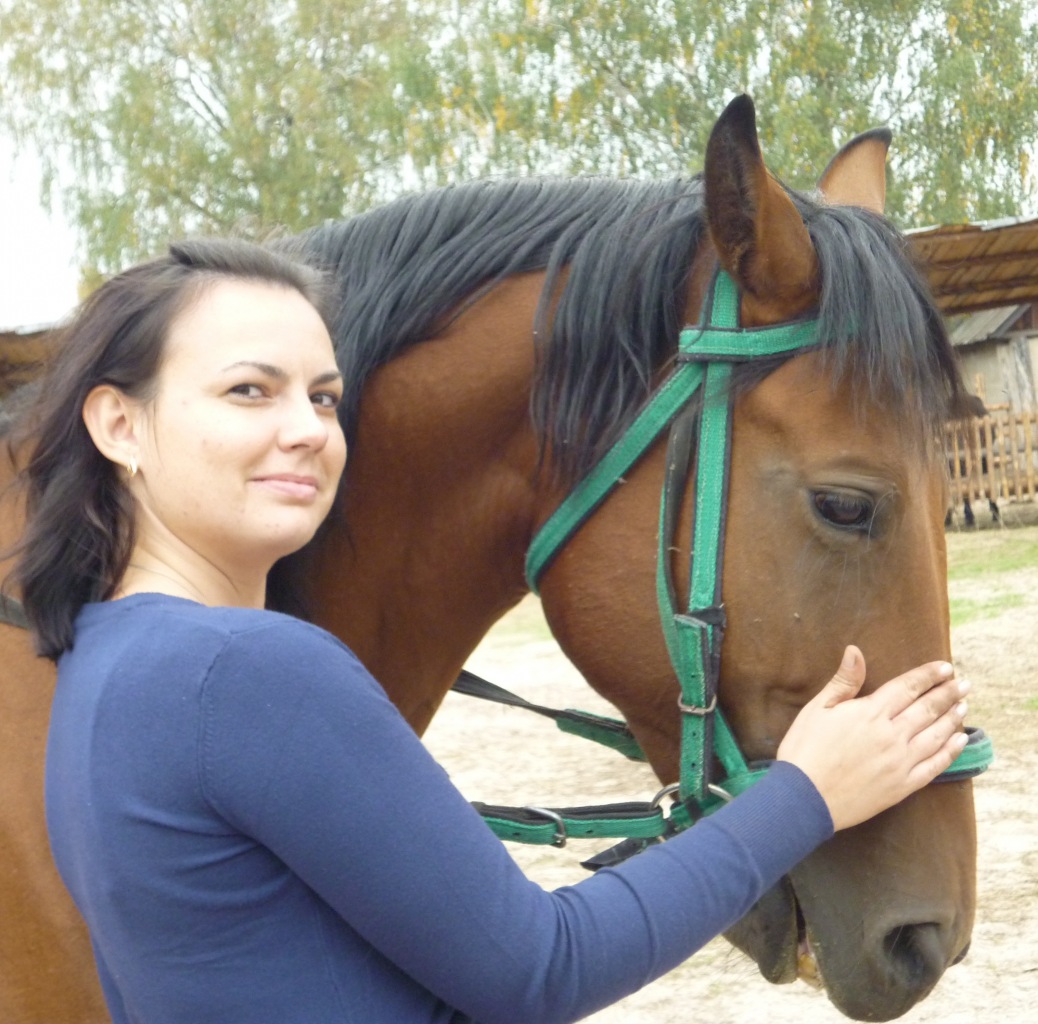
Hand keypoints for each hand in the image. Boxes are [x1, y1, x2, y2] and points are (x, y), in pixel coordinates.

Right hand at [776, 646, 968, 830]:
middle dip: (948, 694)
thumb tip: (855, 651)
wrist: (805, 798)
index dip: (927, 676)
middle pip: (927, 709)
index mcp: (870, 713)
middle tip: (964, 684)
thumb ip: (843, 681)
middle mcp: (891, 735)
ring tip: (964, 705)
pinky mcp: (903, 785)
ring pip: (936, 735)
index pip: (906, 688)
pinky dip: (950, 751)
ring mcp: (900, 762)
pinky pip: (935, 766)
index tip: (945, 667)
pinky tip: (959, 740)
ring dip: (952, 718)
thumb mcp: (818, 709)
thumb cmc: (805, 749)